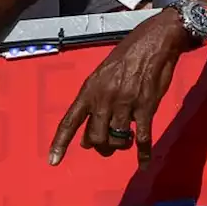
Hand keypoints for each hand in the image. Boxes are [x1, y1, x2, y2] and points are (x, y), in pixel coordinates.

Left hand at [48, 9, 189, 167]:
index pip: (70, 122)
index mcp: (89, 90)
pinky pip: (142, 137)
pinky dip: (143, 152)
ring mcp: (125, 104)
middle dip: (101, 146)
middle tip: (108, 144)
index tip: (52, 162)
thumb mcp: (102, 73)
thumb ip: (96, 99)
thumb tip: (93, 127)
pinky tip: (144, 163)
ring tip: (126, 141)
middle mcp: (104, 100)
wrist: (154, 43)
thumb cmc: (127, 55)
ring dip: (120, 145)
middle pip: (95, 138)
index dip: (60, 143)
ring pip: (116, 140)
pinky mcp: (146, 107)